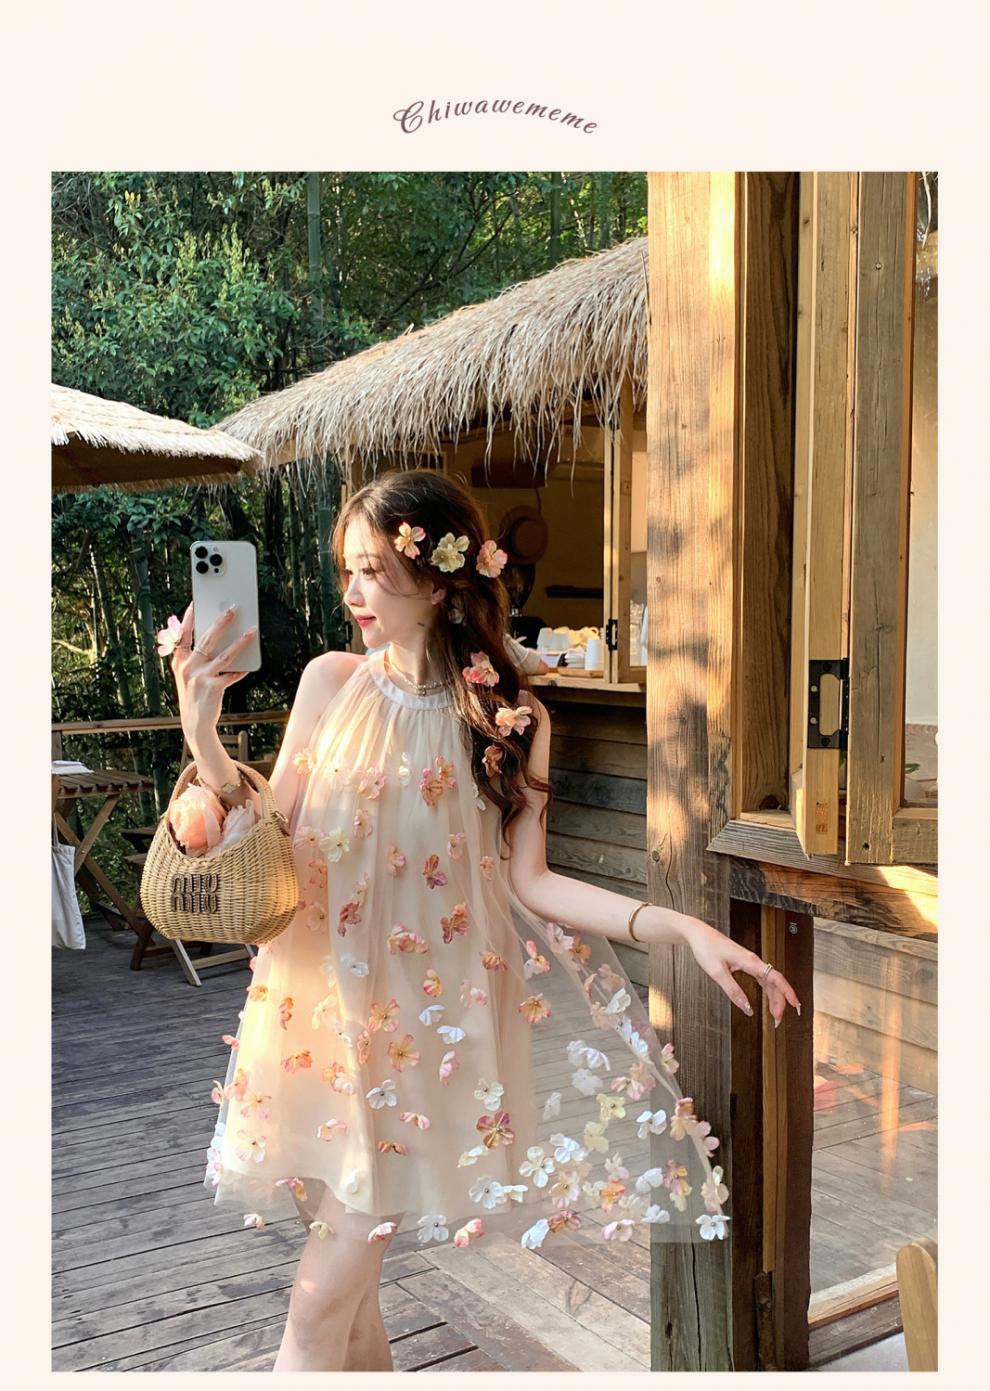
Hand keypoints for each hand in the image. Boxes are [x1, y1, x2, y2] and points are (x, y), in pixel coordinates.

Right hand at [168, 602, 254, 742]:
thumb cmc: (194, 695)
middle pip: (207, 639)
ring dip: (240, 642)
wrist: (195, 722)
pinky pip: (232, 674)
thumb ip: (194, 657)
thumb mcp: (187, 675)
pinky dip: (241, 670)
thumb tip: (213, 637)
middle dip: (221, 622)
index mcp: (179, 661)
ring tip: (251, 632)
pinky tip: (249, 666)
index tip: (195, 603)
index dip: (189, 618)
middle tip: (232, 609)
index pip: (183, 634)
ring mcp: (200, 678)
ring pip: (224, 655)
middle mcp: (188, 667)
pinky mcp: (213, 688)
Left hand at [682, 918, 801, 1026]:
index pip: (776, 978)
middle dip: (780, 1001)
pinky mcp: (745, 963)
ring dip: (775, 997)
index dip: (787, 992)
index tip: (795, 1004)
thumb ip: (733, 991)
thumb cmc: (706, 947)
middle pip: (775, 982)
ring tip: (775, 1014)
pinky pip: (762, 978)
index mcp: (750, 961)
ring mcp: (750, 962)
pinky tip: (768, 1000)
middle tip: (778, 1020)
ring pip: (769, 981)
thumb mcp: (717, 973)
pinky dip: (767, 990)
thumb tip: (747, 1008)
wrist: (698, 934)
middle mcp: (753, 960)